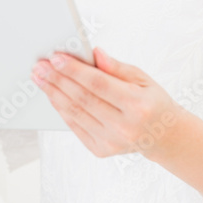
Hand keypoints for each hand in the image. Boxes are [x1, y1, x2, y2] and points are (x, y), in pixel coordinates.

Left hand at [31, 47, 184, 158]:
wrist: (163, 136)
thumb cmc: (152, 102)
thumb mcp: (143, 79)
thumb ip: (116, 67)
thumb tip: (94, 53)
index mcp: (137, 105)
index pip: (98, 84)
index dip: (74, 70)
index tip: (55, 58)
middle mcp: (124, 126)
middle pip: (82, 99)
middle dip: (57, 80)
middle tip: (39, 66)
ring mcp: (111, 141)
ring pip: (75, 113)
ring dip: (53, 94)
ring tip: (40, 78)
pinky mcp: (101, 150)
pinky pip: (75, 126)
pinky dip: (61, 109)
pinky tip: (52, 95)